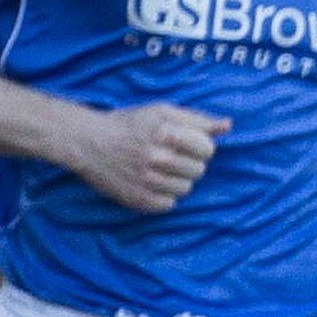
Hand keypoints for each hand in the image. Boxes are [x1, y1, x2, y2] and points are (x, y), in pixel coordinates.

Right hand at [67, 103, 229, 212]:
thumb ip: (197, 119)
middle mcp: (157, 158)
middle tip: (173, 157)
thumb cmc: (129, 124)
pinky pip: (168, 205)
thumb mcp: (162, 111)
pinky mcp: (136, 199)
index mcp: (166, 133)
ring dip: (179, 180)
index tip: (189, 145)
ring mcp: (146, 181)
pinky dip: (164, 196)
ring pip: (186, 189)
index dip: (202, 147)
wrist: (88, 142)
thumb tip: (228, 126)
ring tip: (162, 170)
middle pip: (199, 171)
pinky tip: (153, 183)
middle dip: (191, 163)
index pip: (208, 150)